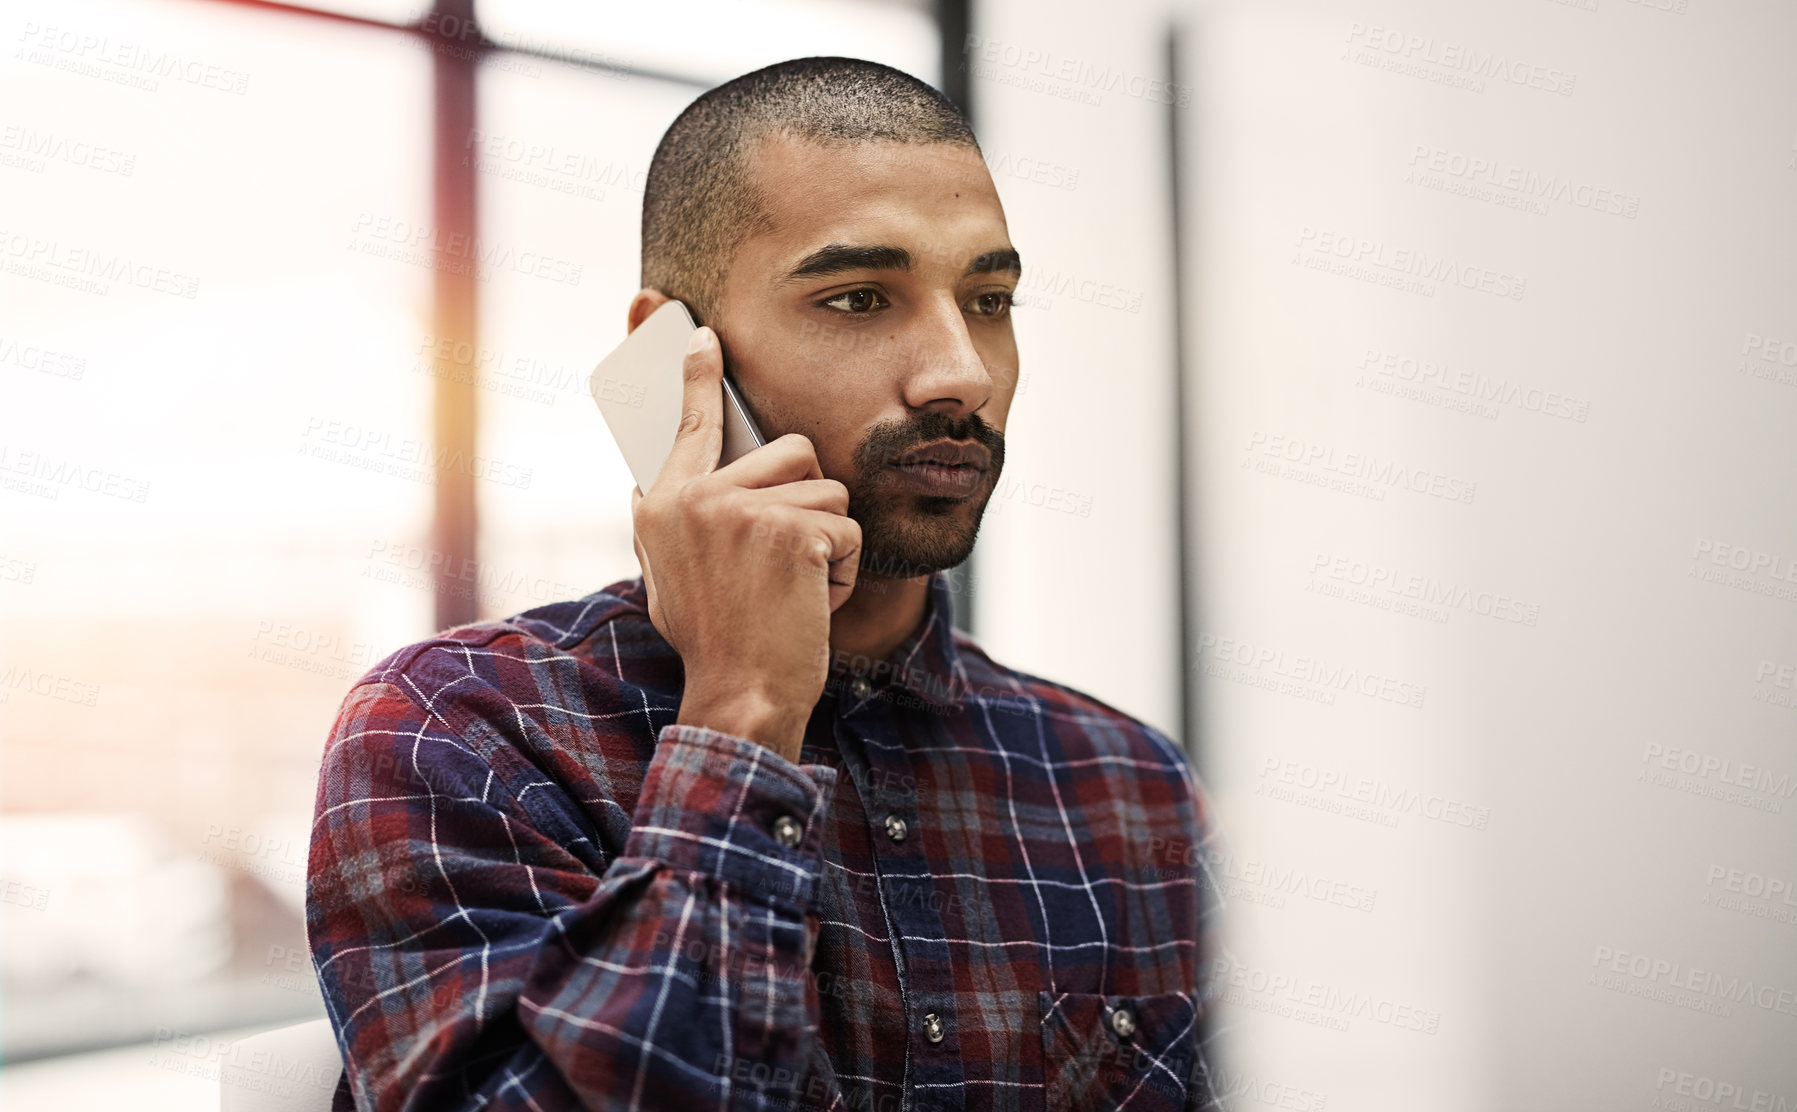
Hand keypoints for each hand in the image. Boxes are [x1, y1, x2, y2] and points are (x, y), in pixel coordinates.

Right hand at [630, 325, 860, 760]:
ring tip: (794, 588)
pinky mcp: (789, 530)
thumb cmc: (716, 641)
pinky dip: (843, 572)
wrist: (742, 694)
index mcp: (662, 506)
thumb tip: (650, 478)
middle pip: (792, 451)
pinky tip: (810, 604)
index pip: (689, 425)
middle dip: (811, 501)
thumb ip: (671, 521)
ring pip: (829, 492)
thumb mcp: (673, 575)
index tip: (703, 336)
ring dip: (828, 543)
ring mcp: (740, 510)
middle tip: (788, 561)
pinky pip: (846, 530)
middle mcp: (694, 498)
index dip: (699, 377)